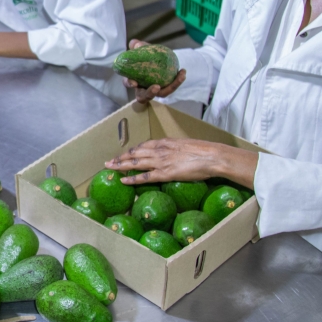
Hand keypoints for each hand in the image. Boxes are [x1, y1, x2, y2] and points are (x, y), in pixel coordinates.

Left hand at [105, 138, 257, 188]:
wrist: (212, 156)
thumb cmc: (203, 151)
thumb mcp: (186, 145)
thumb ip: (175, 149)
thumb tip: (173, 153)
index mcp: (165, 142)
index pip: (144, 146)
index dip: (132, 150)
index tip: (125, 154)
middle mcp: (160, 150)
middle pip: (135, 153)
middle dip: (121, 157)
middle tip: (109, 161)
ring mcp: (161, 161)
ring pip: (136, 163)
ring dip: (121, 165)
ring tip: (110, 168)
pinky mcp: (165, 173)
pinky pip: (145, 176)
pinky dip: (132, 178)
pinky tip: (123, 180)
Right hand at [124, 39, 185, 102]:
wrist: (156, 58)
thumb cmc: (144, 55)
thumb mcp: (141, 49)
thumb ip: (137, 46)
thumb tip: (136, 44)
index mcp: (133, 79)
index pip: (128, 83)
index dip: (129, 83)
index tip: (134, 83)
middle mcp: (143, 88)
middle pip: (144, 96)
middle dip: (150, 93)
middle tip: (156, 87)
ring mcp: (155, 90)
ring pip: (162, 93)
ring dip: (171, 87)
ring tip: (179, 77)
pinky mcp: (166, 88)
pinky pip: (171, 87)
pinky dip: (177, 81)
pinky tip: (183, 71)